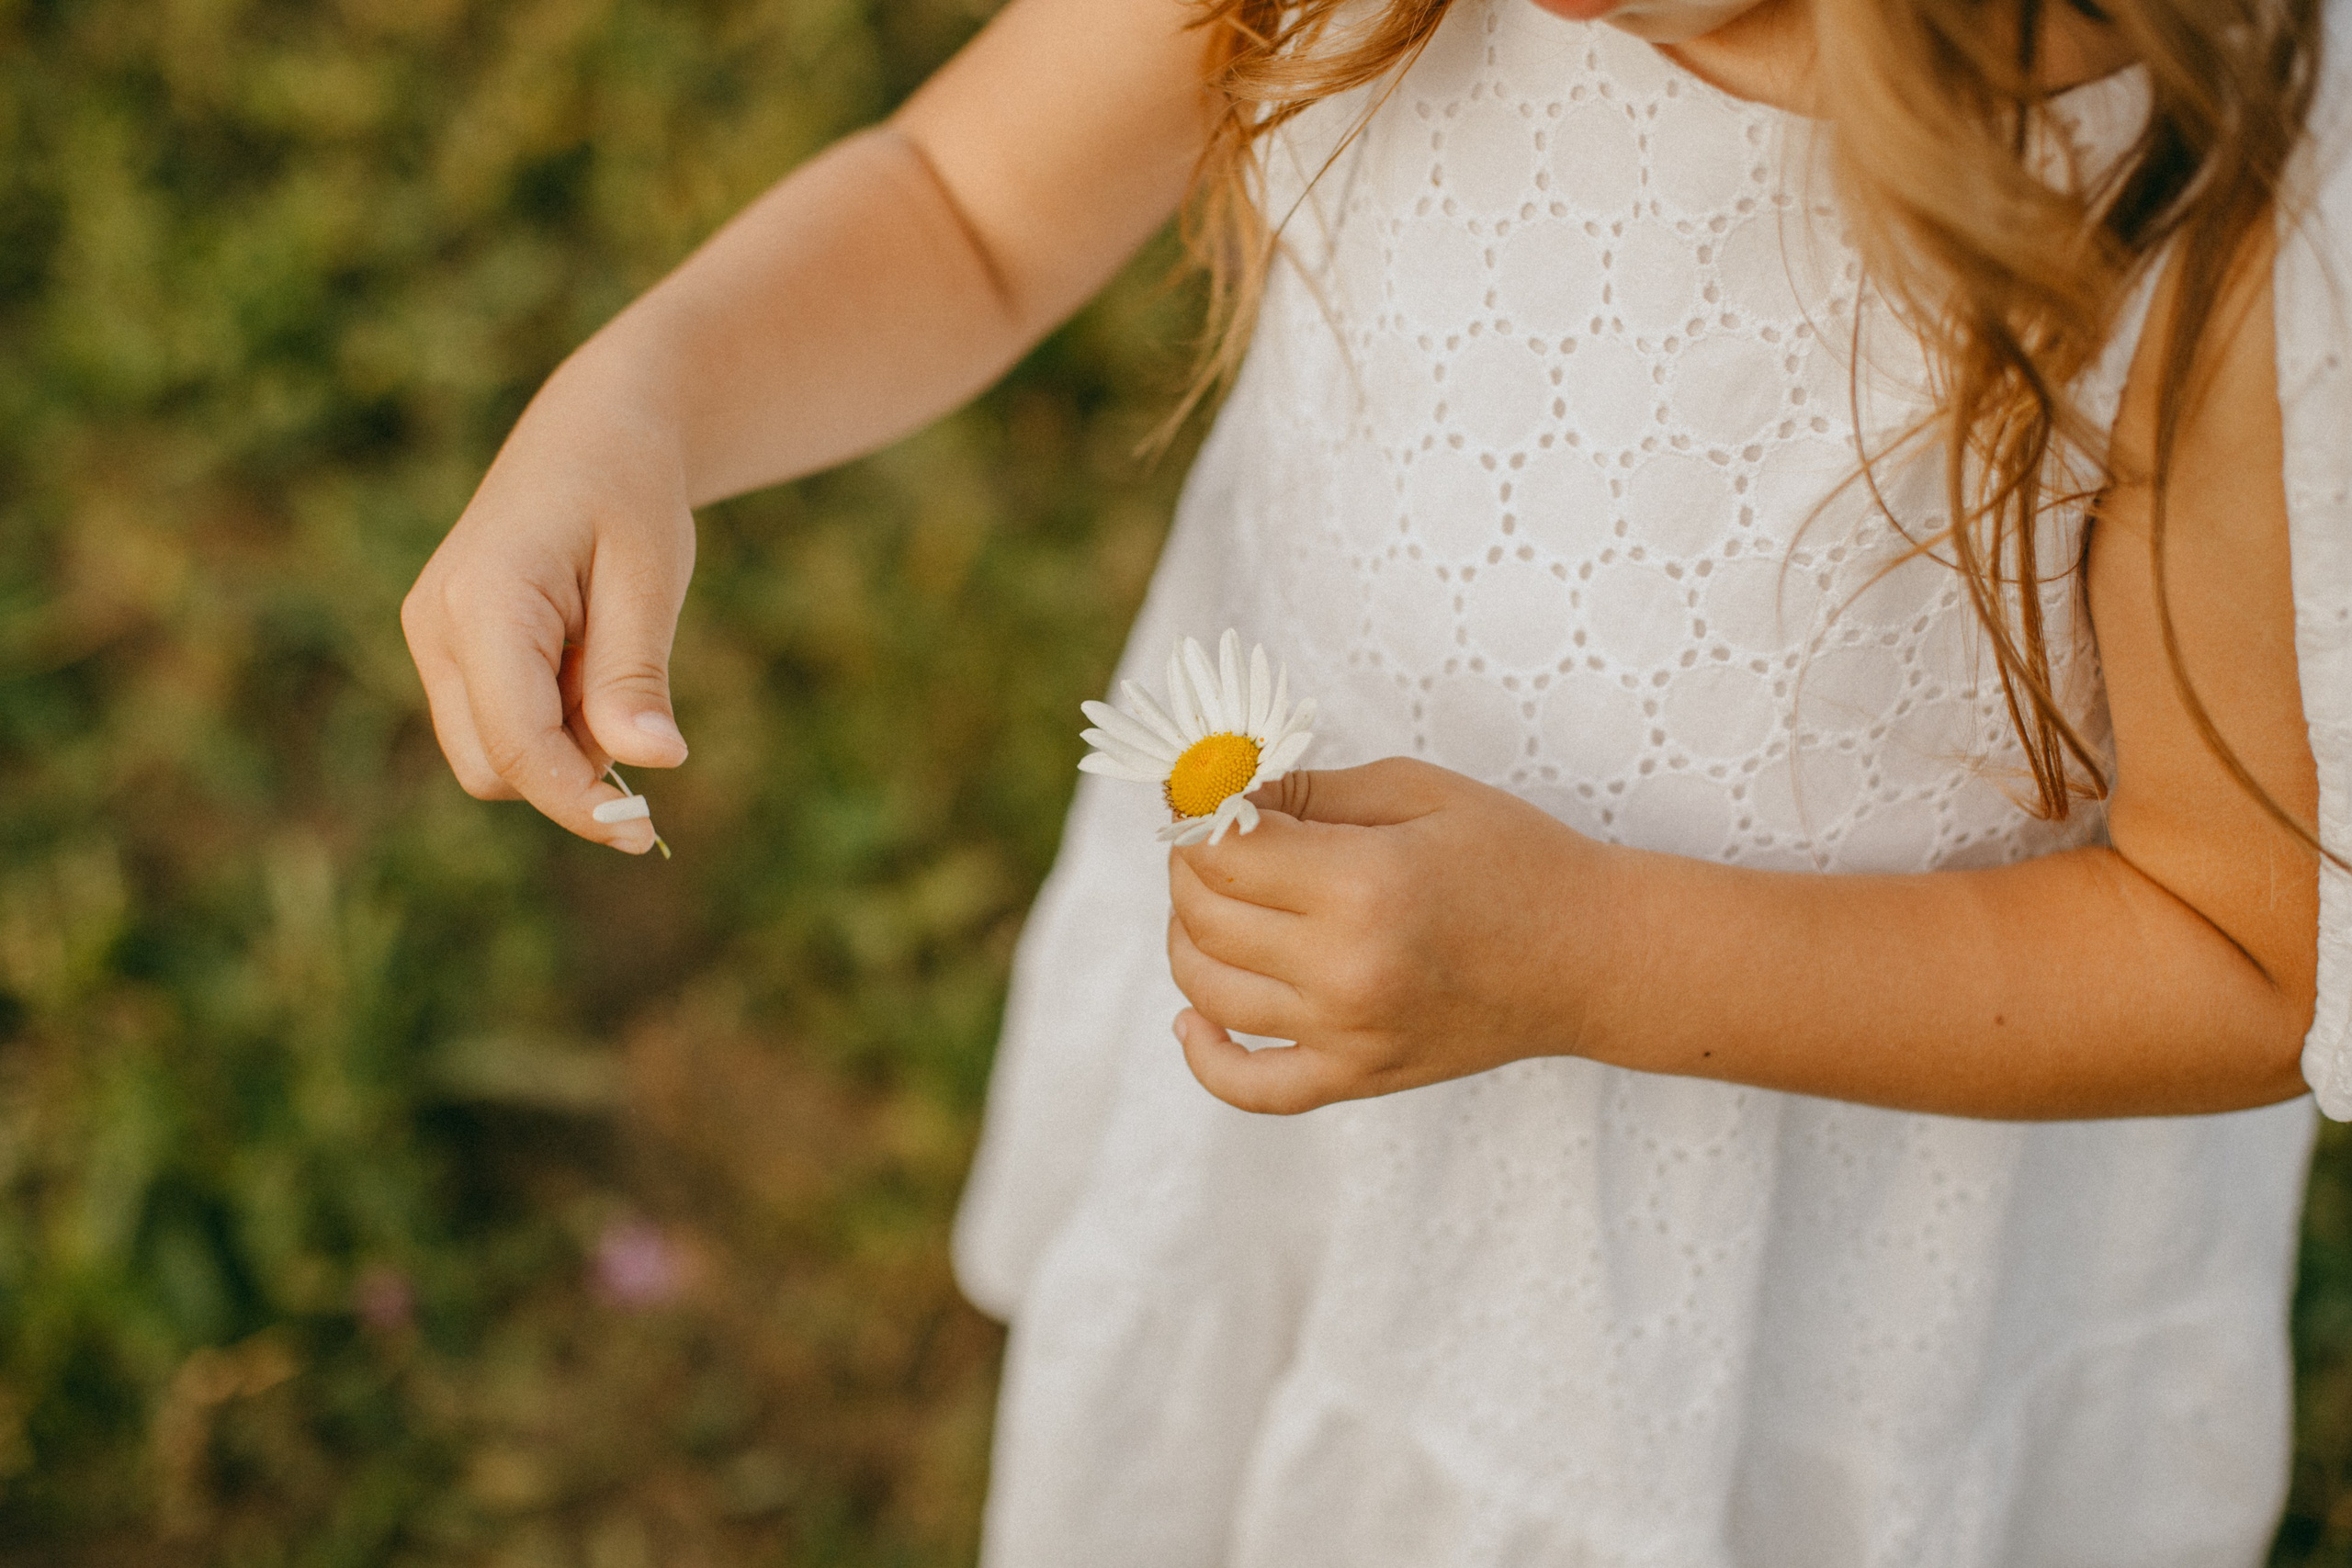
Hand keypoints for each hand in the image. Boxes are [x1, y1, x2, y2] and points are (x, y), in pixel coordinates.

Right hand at [400, 358, 695, 852]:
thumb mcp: (650, 577)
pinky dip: (552, 724)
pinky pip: (496, 725)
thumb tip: (653, 764)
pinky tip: (588, 665)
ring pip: (491, 756)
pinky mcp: (448, 649)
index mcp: (483, 602)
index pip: (518, 745)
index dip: (579, 803)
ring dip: (563, 749)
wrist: (592, 433)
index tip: (646, 837)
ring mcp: (432, 639)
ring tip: (613, 667)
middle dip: (571, 776)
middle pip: (494, 767)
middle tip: (644, 723)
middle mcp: (436, 625)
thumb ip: (637, 674)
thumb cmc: (629, 493)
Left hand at [1166, 758, 1622, 1112]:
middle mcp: (1345, 968)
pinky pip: (1249, 1087)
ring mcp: (1348, 1035)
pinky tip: (1195, 1018)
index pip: (1221, 851)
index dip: (1194, 815)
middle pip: (1203, 918)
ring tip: (1214, 904)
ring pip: (1208, 992)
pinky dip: (1204, 1056)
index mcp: (1363, 884)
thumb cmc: (1513, 858)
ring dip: (1187, 939)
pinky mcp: (1358, 1078)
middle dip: (1187, 867)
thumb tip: (1221, 794)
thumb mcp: (1417, 791)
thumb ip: (1308, 790)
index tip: (1201, 795)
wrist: (1592, 956)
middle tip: (1209, 839)